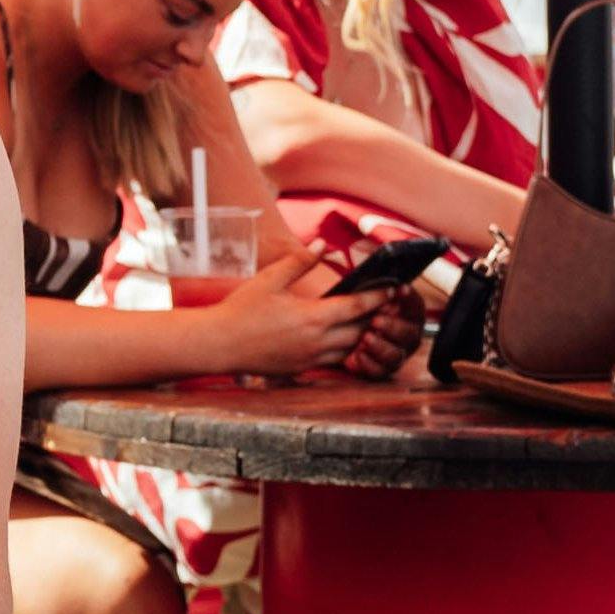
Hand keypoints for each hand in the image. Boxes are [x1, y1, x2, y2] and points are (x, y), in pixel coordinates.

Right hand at [190, 240, 387, 377]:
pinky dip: (344, 348)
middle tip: (386, 303)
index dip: (379, 297)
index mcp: (313, 317)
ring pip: (350, 348)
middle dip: (376, 317)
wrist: (219, 344)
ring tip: (367, 319)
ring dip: (361, 334)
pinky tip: (341, 335)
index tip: (394, 288)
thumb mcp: (270, 279)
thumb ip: (300, 261)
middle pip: (361, 331)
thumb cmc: (242, 309)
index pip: (358, 307)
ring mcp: (310, 358)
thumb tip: (322, 244)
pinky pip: (333, 359)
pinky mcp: (302, 369)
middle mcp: (317, 342)